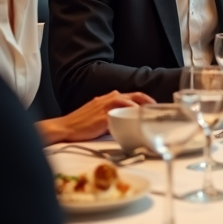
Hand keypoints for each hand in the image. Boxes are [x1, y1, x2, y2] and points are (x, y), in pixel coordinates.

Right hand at [37, 90, 154, 145]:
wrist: (64, 128)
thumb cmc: (81, 124)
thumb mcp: (100, 115)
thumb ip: (114, 115)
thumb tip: (127, 123)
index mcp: (109, 98)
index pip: (132, 95)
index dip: (145, 100)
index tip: (154, 106)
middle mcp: (109, 98)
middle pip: (135, 95)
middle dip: (148, 101)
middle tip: (157, 108)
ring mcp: (106, 106)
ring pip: (129, 101)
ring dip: (141, 107)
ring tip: (150, 113)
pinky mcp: (102, 116)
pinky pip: (119, 113)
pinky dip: (129, 114)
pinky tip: (136, 118)